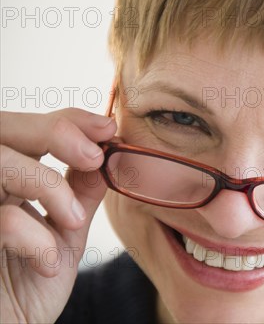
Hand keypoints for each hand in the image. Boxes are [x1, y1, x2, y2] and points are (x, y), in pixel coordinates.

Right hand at [0, 109, 116, 322]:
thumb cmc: (29, 284)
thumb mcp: (66, 234)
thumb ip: (82, 193)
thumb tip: (111, 153)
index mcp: (7, 178)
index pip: (30, 127)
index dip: (68, 119)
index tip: (107, 129)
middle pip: (3, 128)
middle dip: (54, 133)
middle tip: (93, 157)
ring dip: (48, 185)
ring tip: (74, 220)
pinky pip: (0, 217)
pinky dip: (34, 238)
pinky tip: (49, 263)